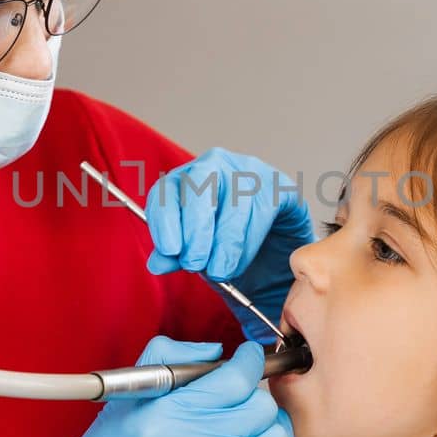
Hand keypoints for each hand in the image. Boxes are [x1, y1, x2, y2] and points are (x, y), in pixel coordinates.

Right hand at [0, 338, 293, 436]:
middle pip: (260, 406)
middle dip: (255, 390)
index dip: (249, 361)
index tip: (247, 357)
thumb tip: (215, 351)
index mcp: (168, 416)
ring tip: (250, 417)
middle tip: (241, 389)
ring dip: (270, 421)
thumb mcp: (125, 396)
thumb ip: (169, 357)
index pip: (235, 379)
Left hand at [144, 148, 314, 340]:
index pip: (167, 190)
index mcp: (185, 179)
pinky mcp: (279, 187)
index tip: (169, 250)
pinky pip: (263, 210)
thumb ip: (177, 256)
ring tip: (220, 270)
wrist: (275, 252)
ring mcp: (249, 171)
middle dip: (196, 228)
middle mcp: (215, 166)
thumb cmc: (229, 246)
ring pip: (234, 200)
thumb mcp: (198, 253)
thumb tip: (157, 263)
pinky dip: (249, 241)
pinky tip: (241, 259)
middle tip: (195, 263)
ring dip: (225, 242)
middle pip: (200, 185)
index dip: (165, 220)